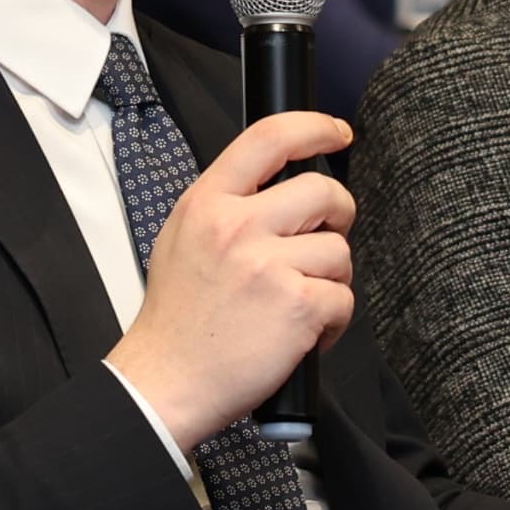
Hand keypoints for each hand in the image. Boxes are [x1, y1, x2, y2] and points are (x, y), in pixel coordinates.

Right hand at [106, 110, 355, 448]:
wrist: (166, 381)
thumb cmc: (176, 319)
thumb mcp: (182, 238)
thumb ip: (226, 206)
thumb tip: (280, 189)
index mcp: (207, 202)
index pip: (269, 138)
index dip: (314, 128)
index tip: (338, 133)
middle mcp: (237, 226)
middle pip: (323, 191)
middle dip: (337, 216)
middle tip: (322, 239)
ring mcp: (268, 266)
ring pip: (339, 251)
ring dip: (330, 280)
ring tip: (297, 304)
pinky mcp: (297, 306)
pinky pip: (343, 299)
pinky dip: (332, 322)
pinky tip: (301, 334)